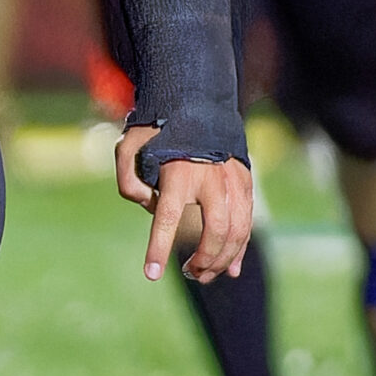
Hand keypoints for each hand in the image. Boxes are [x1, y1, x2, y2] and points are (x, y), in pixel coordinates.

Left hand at [115, 125, 252, 282]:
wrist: (196, 101)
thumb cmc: (157, 129)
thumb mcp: (128, 145)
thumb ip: (128, 178)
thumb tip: (148, 206)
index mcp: (177, 171)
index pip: (167, 217)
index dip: (158, 248)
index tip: (151, 274)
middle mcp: (209, 177)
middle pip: (216, 230)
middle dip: (204, 259)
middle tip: (189, 273)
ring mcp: (232, 179)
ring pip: (238, 230)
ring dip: (224, 259)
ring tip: (205, 275)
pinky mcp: (244, 181)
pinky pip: (247, 221)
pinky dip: (240, 247)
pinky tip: (230, 268)